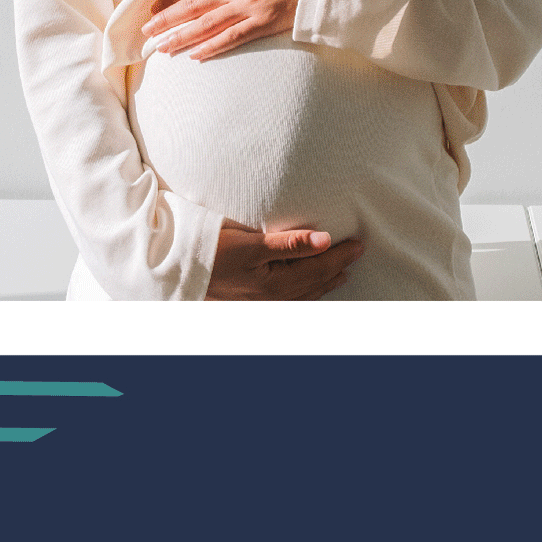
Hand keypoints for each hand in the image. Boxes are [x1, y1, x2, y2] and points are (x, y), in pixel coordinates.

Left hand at [140, 0, 315, 62]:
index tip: (154, 8)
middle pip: (194, 6)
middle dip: (168, 20)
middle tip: (146, 31)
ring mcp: (250, 7)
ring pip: (208, 25)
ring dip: (183, 37)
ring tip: (163, 47)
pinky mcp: (264, 23)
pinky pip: (233, 38)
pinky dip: (213, 47)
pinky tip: (196, 55)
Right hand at [205, 224, 363, 299]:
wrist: (181, 271)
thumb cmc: (214, 251)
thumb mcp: (252, 244)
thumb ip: (290, 243)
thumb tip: (324, 239)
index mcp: (277, 284)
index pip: (319, 268)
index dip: (341, 255)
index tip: (359, 243)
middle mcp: (274, 298)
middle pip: (315, 283)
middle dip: (338, 268)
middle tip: (356, 253)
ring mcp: (265, 302)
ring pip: (305, 294)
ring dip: (325, 282)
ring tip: (341, 272)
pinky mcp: (256, 301)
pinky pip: (291, 299)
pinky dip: (307, 292)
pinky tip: (308, 288)